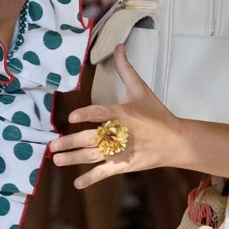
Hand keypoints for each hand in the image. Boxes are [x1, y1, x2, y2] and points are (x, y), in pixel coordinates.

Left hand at [48, 45, 189, 188]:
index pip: (102, 113)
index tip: (72, 117)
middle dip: (71, 143)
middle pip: (92, 139)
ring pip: (94, 156)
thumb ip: (126, 69)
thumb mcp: (141, 89)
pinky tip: (77, 183)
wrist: (176, 142)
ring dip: (74, 158)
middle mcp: (120, 134)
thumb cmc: (157, 114)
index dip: (87, 114)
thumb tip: (118, 46)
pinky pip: (105, 173)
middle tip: (52, 145)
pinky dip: (91, 179)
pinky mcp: (124, 165)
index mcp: (123, 114)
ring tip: (56, 159)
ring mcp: (121, 151)